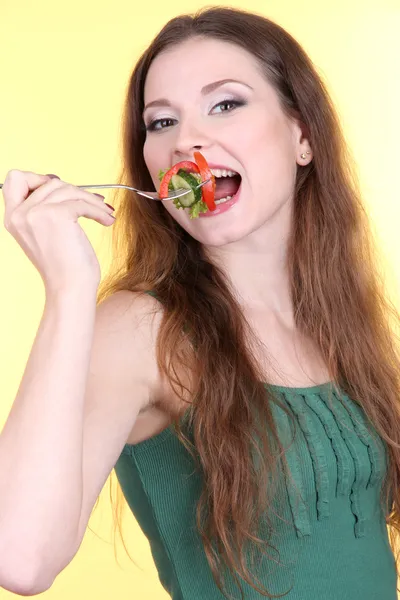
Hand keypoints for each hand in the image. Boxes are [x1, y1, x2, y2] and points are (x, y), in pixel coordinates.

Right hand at [2, 170, 115, 294]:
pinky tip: (108, 220)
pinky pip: (82, 202)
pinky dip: (98, 210)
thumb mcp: (44, 234)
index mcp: (13, 218)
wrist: (70, 288)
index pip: (15, 178)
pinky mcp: (55, 215)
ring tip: (105, 213)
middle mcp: (19, 214)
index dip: (38, 178)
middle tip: (94, 203)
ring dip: (91, 200)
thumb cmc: (64, 266)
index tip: (61, 193)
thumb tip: (60, 182)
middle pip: (49, 181)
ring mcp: (35, 214)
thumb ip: (43, 209)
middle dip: (76, 191)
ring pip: (68, 189)